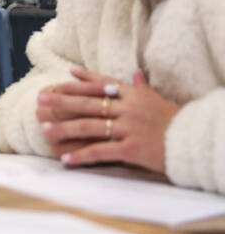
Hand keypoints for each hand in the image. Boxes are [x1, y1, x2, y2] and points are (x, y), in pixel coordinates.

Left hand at [39, 67, 178, 174]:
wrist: (192, 141)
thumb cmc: (174, 121)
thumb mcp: (157, 100)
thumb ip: (141, 87)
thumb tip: (135, 74)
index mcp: (132, 95)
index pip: (101, 84)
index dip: (80, 81)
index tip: (61, 78)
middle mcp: (127, 109)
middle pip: (88, 103)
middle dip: (62, 102)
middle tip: (40, 100)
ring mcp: (128, 128)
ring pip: (89, 126)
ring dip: (64, 128)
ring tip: (44, 129)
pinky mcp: (131, 149)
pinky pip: (101, 151)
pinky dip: (82, 156)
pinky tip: (67, 160)